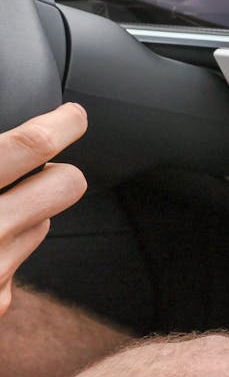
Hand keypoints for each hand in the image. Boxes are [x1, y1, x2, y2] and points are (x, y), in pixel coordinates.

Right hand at [0, 104, 87, 316]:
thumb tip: (11, 142)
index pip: (32, 146)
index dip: (62, 123)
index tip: (74, 115)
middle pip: (67, 184)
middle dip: (57, 170)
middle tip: (32, 166)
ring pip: (43, 223)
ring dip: (24, 212)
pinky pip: (17, 262)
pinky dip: (1, 250)